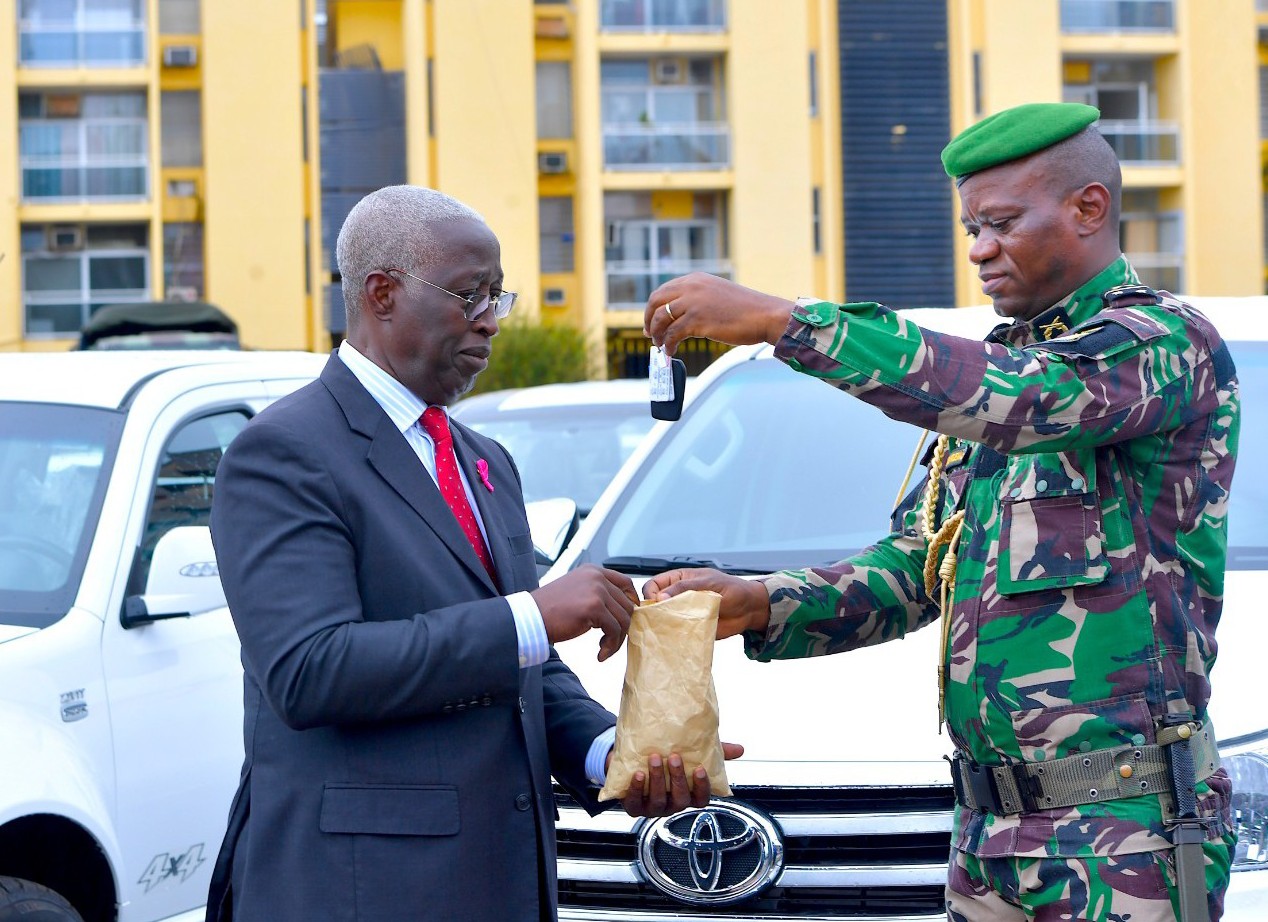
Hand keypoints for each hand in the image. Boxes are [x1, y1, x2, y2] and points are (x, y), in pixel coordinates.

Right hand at [531, 564, 637, 660]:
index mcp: (593, 571)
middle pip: (626, 604)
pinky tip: (600, 653)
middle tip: (612, 641)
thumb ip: (597, 594)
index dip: (632, 601)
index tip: (628, 617)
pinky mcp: (594, 607)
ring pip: (623, 619)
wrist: (531, 617)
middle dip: (623, 627)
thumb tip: (620, 610)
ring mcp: (596, 591)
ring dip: (617, 639)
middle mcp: (597, 577)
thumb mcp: (577, 592)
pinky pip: (614, 630)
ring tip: (605, 649)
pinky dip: (611, 645)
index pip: (625, 582)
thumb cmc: (549, 610)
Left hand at [615, 744, 745, 816]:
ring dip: (658, 779)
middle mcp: (672, 804)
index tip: (700, 769)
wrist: (633, 761)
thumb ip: (714, 754)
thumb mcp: (691, 756)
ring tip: (655, 759)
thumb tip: (739, 749)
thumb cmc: (666, 761)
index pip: (701, 799)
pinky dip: (636, 789)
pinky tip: (638, 775)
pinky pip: (635, 804)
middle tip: (674, 758)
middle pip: (680, 800)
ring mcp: (652, 807)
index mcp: (688, 795)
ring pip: (658, 801)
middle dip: (678, 779)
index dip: (701, 787)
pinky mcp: (633, 806)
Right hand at [642, 568, 771, 639]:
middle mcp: (678, 597)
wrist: (750, 610)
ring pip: (662, 620)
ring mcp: (683, 613)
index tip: (657, 602)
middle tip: (660, 618)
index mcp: (679, 580)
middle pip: (654, 604)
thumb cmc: (732, 589)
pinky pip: (676, 632)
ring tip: (668, 628)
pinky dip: (674, 635)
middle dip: (653, 611)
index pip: (653, 585)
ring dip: (662, 624)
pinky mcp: (690, 628)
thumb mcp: (708, 583)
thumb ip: (685, 588)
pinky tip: (677, 636)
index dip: (651, 594)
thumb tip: (660, 597)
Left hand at [643, 272, 795, 355]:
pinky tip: (670, 351)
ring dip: (657, 335)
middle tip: (650, 334)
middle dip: (649, 320)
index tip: (651, 321)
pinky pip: (672, 334)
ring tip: (660, 345)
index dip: (653, 308)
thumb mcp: (716, 294)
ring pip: (661, 319)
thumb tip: (681, 315)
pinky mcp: (697, 320)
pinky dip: (668, 345)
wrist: (765, 315)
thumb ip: (698, 299)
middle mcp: (691, 287)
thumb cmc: (746, 309)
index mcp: (695, 280)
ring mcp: (693, 303)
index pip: (663, 291)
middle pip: (655, 302)